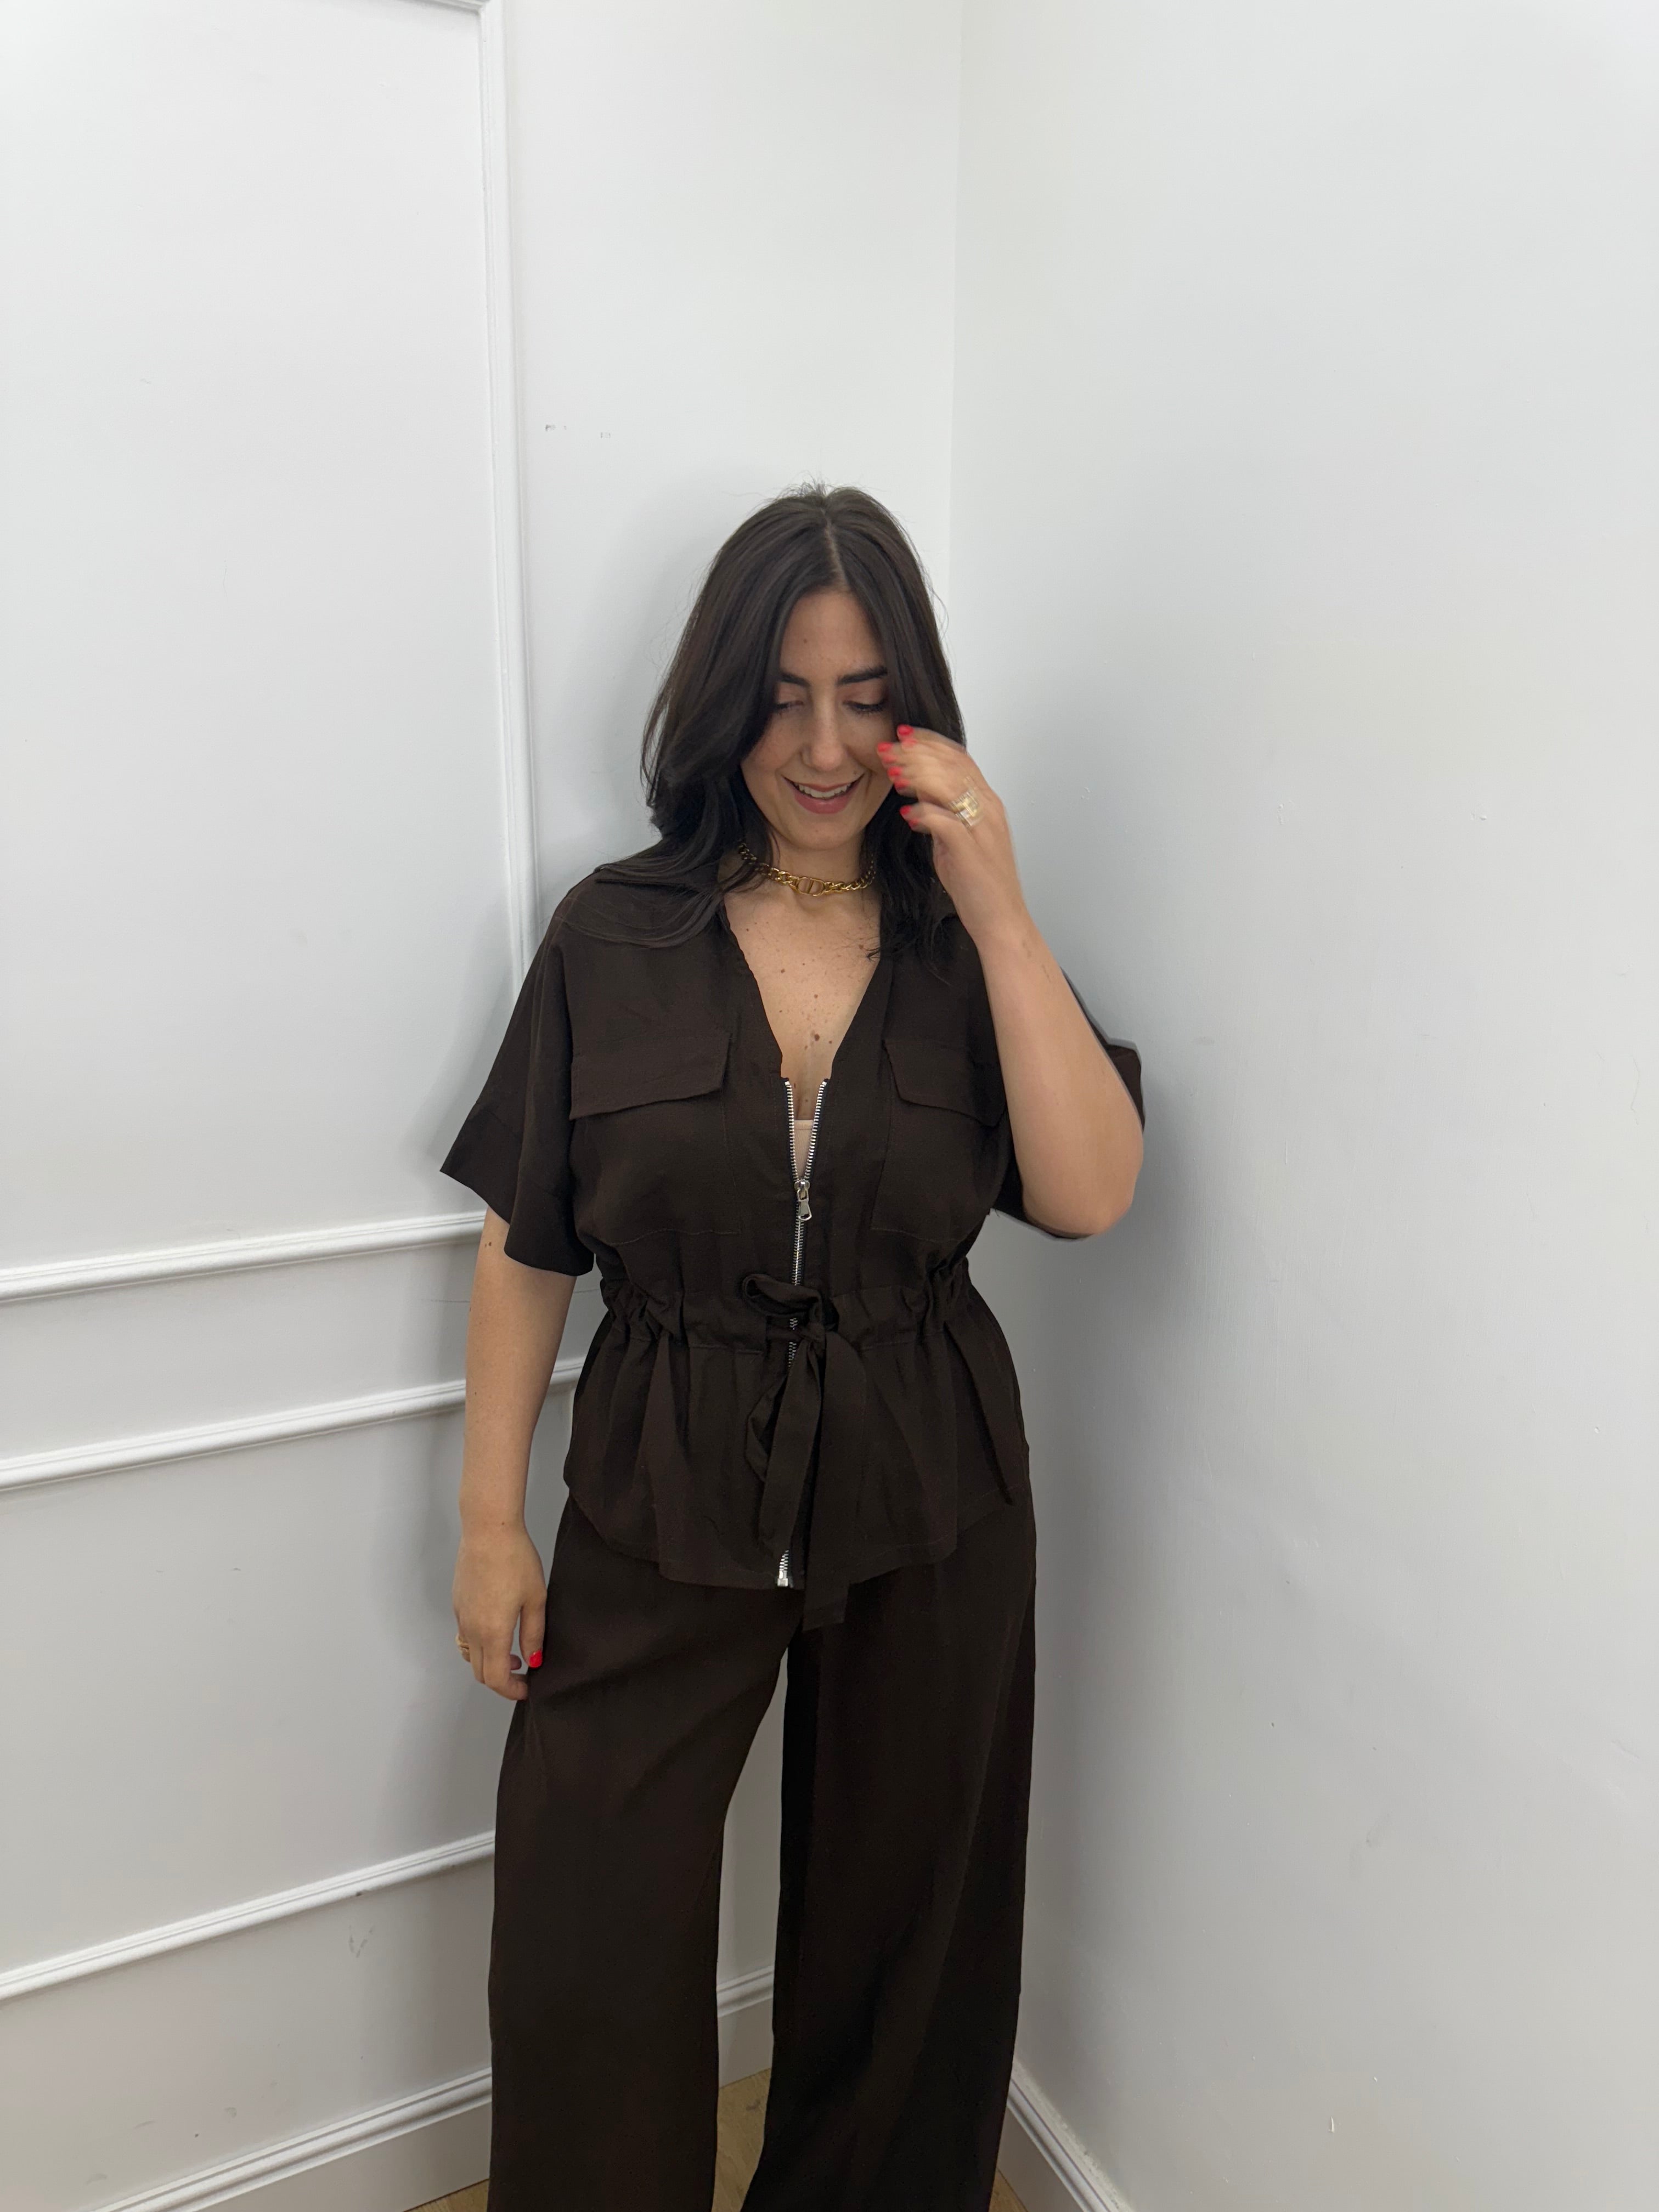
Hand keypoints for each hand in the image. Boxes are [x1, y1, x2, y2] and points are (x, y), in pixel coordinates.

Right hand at [453, 1521, 545, 1700]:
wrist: (489, 1530)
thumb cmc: (515, 1559)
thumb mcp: (535, 1599)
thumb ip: (533, 1634)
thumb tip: (533, 1661)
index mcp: (492, 1632)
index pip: (495, 1679)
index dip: (511, 1691)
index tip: (527, 1688)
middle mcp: (471, 1629)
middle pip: (479, 1672)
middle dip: (501, 1681)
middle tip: (523, 1673)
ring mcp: (461, 1616)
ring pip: (469, 1655)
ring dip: (488, 1663)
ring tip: (512, 1652)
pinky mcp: (457, 1603)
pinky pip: (465, 1635)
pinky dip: (480, 1644)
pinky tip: (498, 1628)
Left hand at [877, 727, 1028, 945]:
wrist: (1001, 919)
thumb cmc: (979, 884)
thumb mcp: (957, 842)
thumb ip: (941, 817)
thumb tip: (918, 800)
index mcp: (988, 803)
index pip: (960, 758)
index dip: (930, 743)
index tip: (904, 735)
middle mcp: (989, 809)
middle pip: (952, 764)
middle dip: (916, 752)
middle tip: (888, 748)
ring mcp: (982, 828)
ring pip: (949, 784)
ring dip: (916, 775)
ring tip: (891, 773)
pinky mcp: (971, 849)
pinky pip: (944, 820)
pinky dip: (923, 813)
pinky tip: (906, 814)